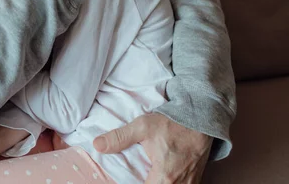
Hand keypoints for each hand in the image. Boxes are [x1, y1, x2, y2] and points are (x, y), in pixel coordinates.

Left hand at [93, 113, 212, 183]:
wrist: (200, 120)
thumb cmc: (172, 123)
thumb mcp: (143, 126)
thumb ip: (119, 138)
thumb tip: (97, 145)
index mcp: (165, 176)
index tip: (124, 180)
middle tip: (134, 177)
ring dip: (154, 183)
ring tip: (144, 176)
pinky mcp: (194, 182)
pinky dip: (167, 183)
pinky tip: (156, 176)